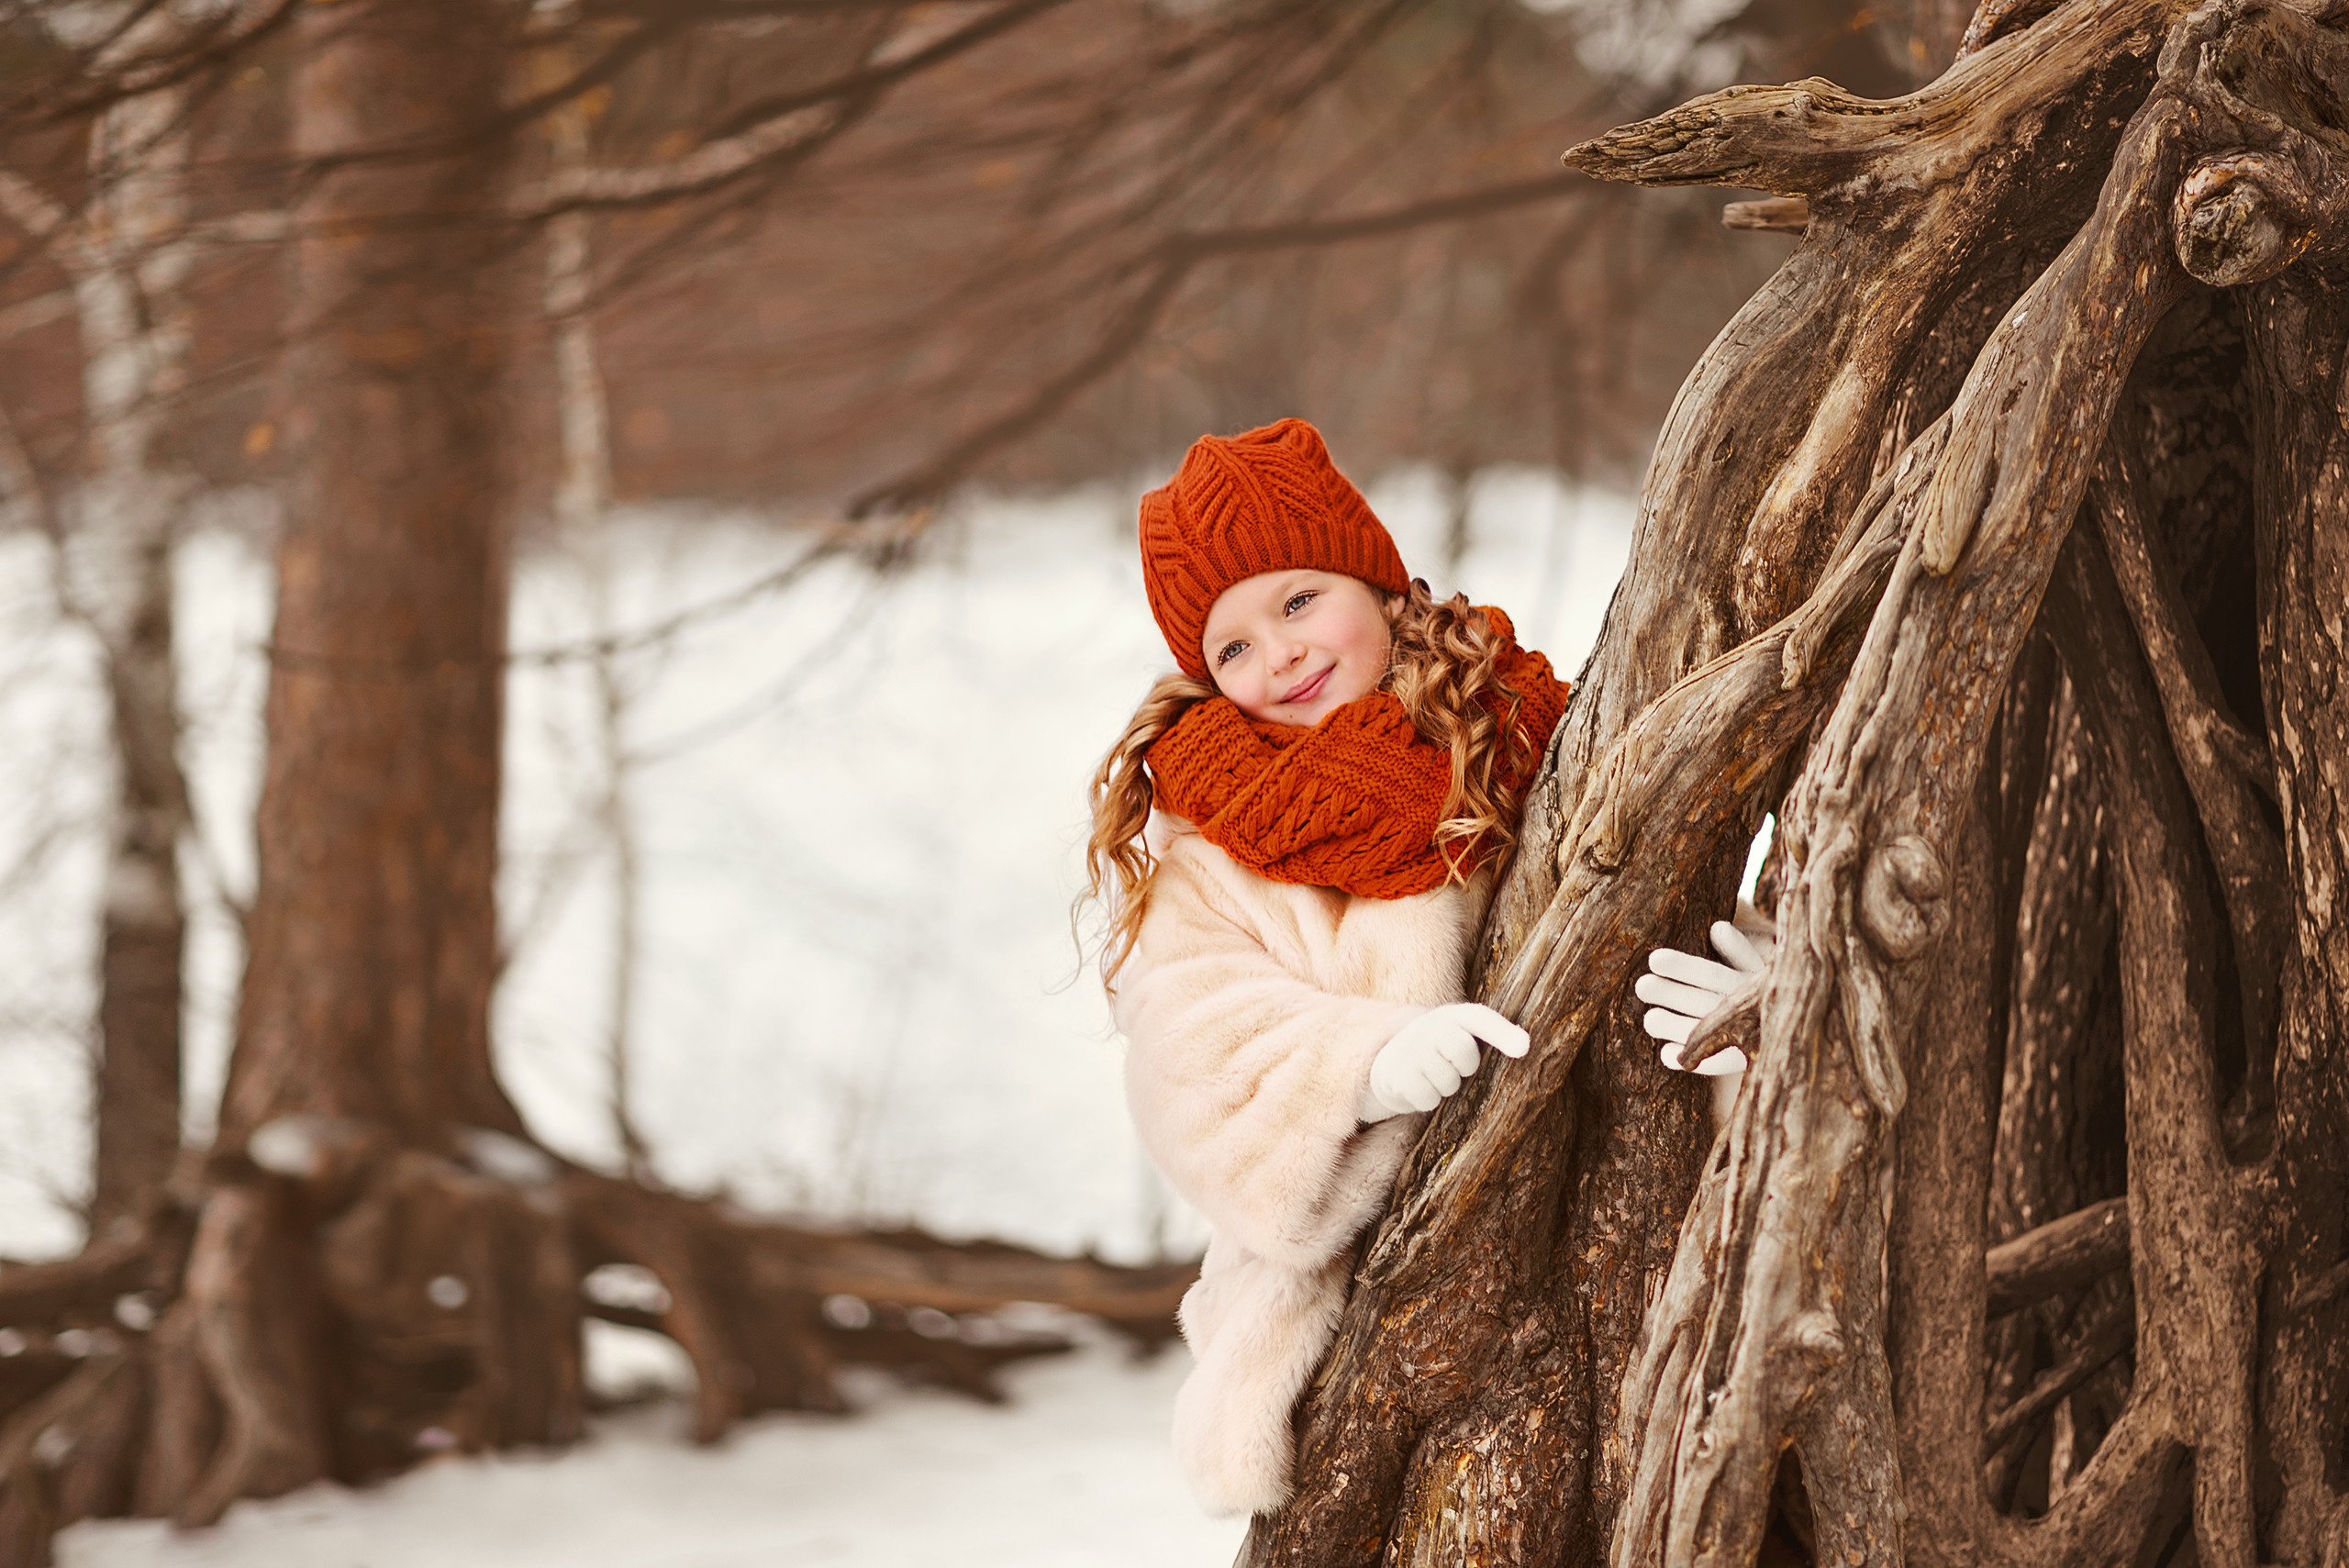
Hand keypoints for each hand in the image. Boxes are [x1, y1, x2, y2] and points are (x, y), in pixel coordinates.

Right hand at [1360, 1003, 1530, 1122]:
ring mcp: (1410, 1050)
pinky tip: (1418, 1087)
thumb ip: (1491, 1035)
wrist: (1387, 1061)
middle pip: (1464, 1051)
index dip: (1503, 1032)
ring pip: (1448, 1081)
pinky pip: (1428, 1098)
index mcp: (1452, 1015)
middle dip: (1465, 1066)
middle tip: (1453, 1065)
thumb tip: (1525, 1046)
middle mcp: (1428, 1026)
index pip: (1479, 1018)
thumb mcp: (1460, 1034)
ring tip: (1433, 1076)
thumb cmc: (1440, 1051)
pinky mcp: (1396, 1076)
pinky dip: (1428, 1100)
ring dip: (1445, 1087)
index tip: (1523, 1048)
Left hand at [1637, 901, 1775, 1075]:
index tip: (1654, 959)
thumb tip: (1718, 928)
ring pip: (1705, 1033)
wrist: (1795, 1026)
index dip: (1683, 966)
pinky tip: (1666, 1055)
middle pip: (1702, 1002)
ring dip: (1674, 1027)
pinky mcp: (1742, 1062)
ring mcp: (1745, 1037)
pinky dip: (1690, 1060)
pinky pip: (1717, 1065)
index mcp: (1749, 983)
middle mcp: (1747, 1010)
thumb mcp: (1756, 966)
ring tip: (1649, 1020)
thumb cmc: (1763, 989)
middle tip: (1642, 986)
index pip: (1711, 973)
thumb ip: (1737, 949)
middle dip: (1670, 994)